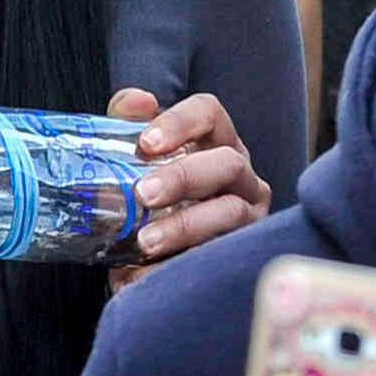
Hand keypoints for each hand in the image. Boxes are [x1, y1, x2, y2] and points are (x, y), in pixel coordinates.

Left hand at [106, 87, 273, 283]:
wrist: (156, 258)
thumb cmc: (153, 200)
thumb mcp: (138, 162)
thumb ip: (129, 125)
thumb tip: (135, 101)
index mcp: (216, 142)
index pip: (209, 114)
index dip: (181, 122)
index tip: (146, 142)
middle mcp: (239, 175)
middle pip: (226, 163)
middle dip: (184, 176)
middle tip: (144, 193)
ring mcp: (247, 215)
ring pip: (230, 212)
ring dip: (185, 225)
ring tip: (145, 242)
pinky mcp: (239, 254)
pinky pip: (216, 258)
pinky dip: (176, 265)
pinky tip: (141, 274)